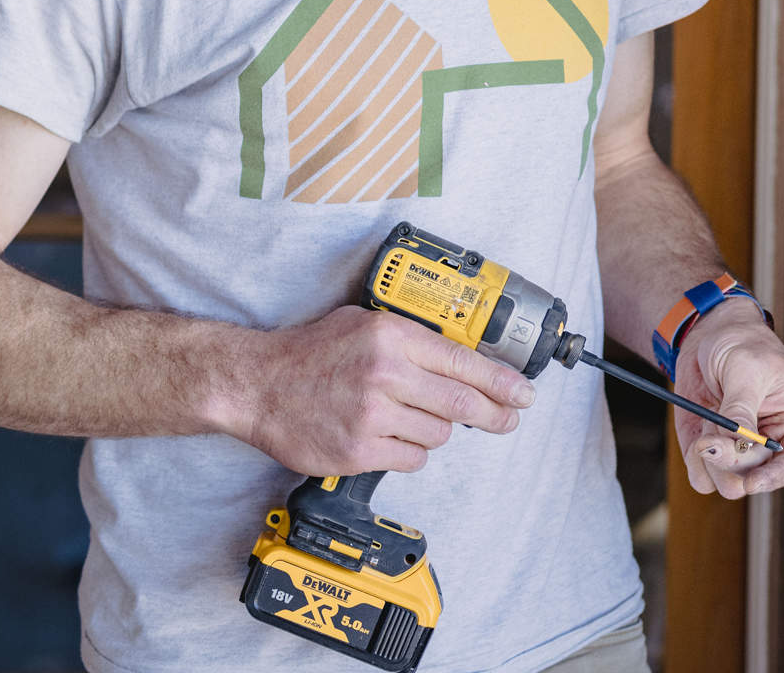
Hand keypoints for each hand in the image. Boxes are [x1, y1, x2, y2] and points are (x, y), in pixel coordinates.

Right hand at [225, 306, 534, 475]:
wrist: (258, 385)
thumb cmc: (310, 353)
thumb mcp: (364, 324)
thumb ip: (411, 339)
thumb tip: (462, 360)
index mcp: (391, 337)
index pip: (463, 362)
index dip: (502, 382)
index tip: (524, 393)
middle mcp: (385, 374)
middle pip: (461, 404)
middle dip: (495, 414)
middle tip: (510, 419)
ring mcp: (371, 416)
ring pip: (438, 434)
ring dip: (436, 430)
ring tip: (412, 418)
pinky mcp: (358, 451)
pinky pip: (411, 459)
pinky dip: (410, 451)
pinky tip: (392, 437)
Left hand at [669, 304, 783, 497]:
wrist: (711, 337)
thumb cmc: (744, 344)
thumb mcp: (746, 367)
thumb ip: (741, 406)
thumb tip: (735, 441)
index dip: (775, 478)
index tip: (750, 481)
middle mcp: (773, 448)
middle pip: (755, 478)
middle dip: (729, 458)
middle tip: (710, 432)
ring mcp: (743, 454)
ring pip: (728, 485)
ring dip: (711, 457)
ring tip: (709, 420)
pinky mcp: (713, 456)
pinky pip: (702, 479)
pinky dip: (695, 459)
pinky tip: (699, 430)